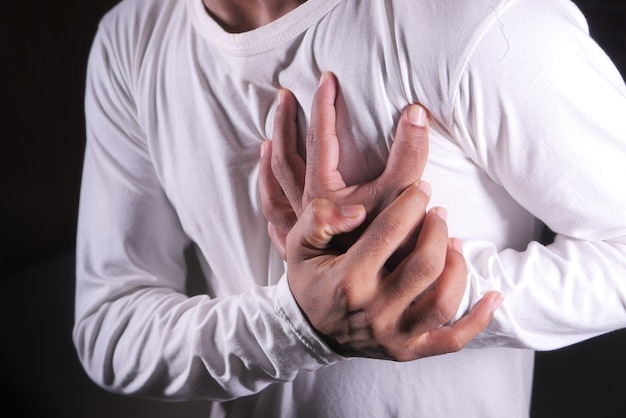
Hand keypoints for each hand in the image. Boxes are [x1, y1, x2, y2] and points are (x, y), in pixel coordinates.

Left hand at [259, 72, 428, 262]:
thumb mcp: (401, 196)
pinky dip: (271, 203)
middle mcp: (307, 208)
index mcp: (325, 192)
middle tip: (284, 97)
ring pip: (275, 189)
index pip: (319, 138)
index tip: (326, 79)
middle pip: (286, 158)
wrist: (372, 295)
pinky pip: (277, 220)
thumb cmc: (388, 249)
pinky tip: (270, 199)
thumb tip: (415, 112)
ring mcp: (302, 229)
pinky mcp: (305, 247)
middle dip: (285, 124)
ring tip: (267, 140)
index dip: (323, 105)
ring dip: (270, 161)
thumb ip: (409, 154)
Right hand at [284, 184, 501, 360]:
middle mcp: (374, 311)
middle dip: (437, 230)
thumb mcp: (298, 245)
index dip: (411, 203)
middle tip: (438, 213)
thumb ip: (319, 219)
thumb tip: (359, 210)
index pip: (390, 231)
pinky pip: (453, 340)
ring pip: (444, 300)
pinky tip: (493, 296)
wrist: (308, 331)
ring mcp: (394, 335)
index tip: (421, 189)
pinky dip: (478, 319)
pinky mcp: (408, 351)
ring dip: (457, 266)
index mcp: (348, 281)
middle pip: (425, 264)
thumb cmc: (309, 282)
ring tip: (454, 243)